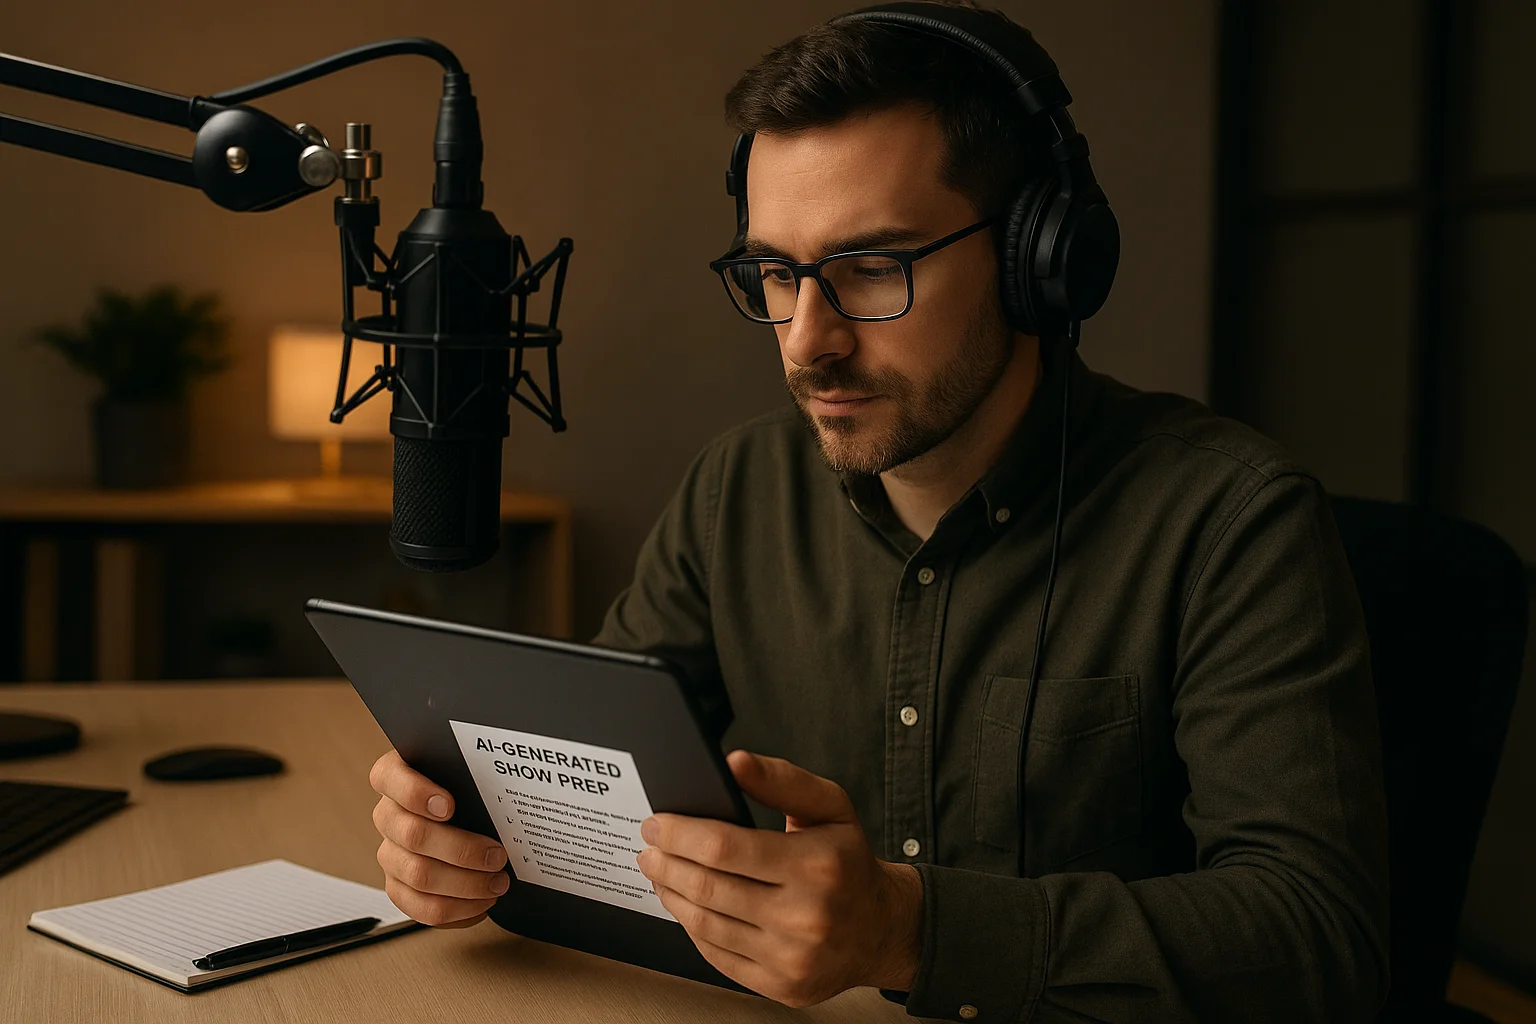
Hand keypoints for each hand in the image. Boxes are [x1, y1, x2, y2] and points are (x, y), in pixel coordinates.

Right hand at [369, 748, 509, 927]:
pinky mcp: (398, 887)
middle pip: (414, 835)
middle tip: (498, 856)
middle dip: (462, 850)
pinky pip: (421, 908)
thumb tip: (503, 787)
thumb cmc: (467, 792)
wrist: (465, 818)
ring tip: (497, 883)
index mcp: (396, 778)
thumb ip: (472, 774)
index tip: (450, 806)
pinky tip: (481, 903)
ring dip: (466, 884)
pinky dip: (457, 910)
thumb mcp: (468, 773)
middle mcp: (388, 816)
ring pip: (419, 876)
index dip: (415, 793)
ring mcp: (390, 854)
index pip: (388, 777)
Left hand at [635, 750, 922, 1006]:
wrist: (883, 930)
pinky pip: (717, 956)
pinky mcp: (781, 986)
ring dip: (672, 895)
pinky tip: (685, 906)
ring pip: (706, 924)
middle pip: (708, 886)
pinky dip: (692, 928)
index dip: (680, 833)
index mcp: (816, 865)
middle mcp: (805, 916)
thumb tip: (734, 762)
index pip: (725, 847)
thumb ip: (782, 780)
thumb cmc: (849, 863)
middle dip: (666, 863)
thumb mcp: (831, 807)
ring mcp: (791, 957)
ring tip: (660, 874)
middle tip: (649, 848)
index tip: (657, 823)